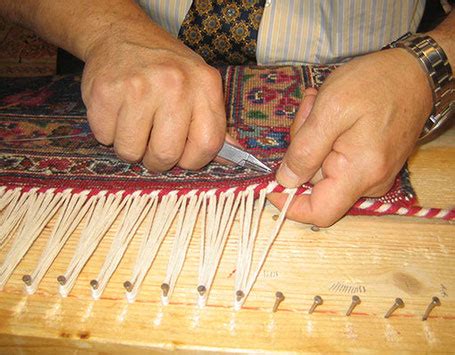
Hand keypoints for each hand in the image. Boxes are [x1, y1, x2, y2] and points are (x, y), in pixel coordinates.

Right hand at [81, 29, 225, 171]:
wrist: (122, 35)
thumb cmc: (166, 69)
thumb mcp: (200, 86)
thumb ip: (214, 123)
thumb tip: (234, 155)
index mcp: (205, 84)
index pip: (208, 145)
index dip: (193, 160)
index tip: (182, 155)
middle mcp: (175, 84)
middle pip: (165, 155)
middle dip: (156, 159)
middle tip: (152, 142)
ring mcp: (138, 86)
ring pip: (130, 152)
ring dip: (130, 146)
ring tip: (134, 123)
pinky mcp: (105, 91)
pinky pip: (104, 137)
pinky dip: (108, 133)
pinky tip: (117, 112)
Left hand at [269, 49, 432, 226]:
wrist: (415, 72)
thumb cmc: (375, 83)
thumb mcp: (330, 109)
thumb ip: (305, 150)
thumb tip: (285, 181)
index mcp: (359, 173)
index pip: (318, 213)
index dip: (288, 203)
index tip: (270, 181)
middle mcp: (369, 182)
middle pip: (314, 183)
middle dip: (301, 149)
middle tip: (308, 112)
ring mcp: (371, 174)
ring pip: (321, 168)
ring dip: (311, 138)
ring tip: (319, 105)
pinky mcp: (370, 163)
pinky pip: (335, 159)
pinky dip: (324, 137)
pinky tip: (329, 111)